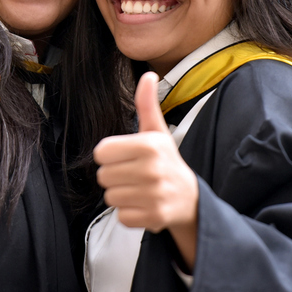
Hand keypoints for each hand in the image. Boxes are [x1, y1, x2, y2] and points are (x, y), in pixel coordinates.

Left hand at [94, 71, 198, 265]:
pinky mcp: (154, 217)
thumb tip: (149, 74)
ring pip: (110, 197)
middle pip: (102, 176)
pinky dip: (129, 213)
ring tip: (139, 189)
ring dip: (121, 195)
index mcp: (149, 145)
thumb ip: (147, 104)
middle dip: (115, 176)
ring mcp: (154, 195)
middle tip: (134, 175)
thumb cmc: (166, 161)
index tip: (127, 157)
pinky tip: (144, 204)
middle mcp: (152, 169)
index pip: (101, 152)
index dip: (110, 156)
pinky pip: (121, 216)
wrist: (190, 199)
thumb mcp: (157, 131)